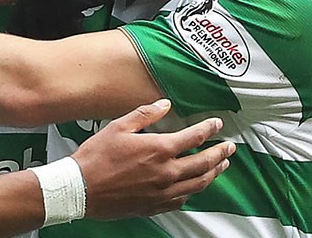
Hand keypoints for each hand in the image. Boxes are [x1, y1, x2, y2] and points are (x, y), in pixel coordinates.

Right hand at [73, 100, 233, 218]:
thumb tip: (165, 105)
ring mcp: (163, 192)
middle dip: (220, 153)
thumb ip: (145, 114)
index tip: (217, 123)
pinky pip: (183, 199)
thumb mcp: (118, 127)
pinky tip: (195, 186)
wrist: (81, 189)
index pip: (193, 137)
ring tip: (221, 166)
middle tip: (230, 147)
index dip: (209, 128)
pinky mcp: (155, 206)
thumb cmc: (96, 157)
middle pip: (203, 163)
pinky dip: (193, 190)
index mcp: (158, 149)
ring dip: (213, 173)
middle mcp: (166, 173)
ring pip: (199, 183)